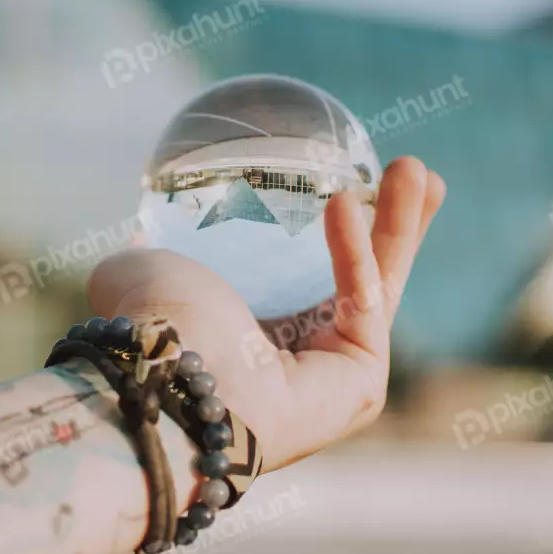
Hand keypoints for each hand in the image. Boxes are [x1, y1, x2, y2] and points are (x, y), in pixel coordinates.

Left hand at [88, 157, 444, 471]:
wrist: (166, 385)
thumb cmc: (152, 331)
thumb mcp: (140, 272)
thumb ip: (150, 251)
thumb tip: (142, 232)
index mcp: (252, 341)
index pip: (310, 281)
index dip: (337, 238)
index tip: (349, 189)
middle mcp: (298, 364)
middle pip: (361, 283)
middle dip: (390, 228)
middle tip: (408, 171)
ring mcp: (333, 379)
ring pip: (380, 288)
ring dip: (401, 226)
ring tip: (412, 166)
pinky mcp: (360, 387)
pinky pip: (364, 304)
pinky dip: (357, 253)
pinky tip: (344, 203)